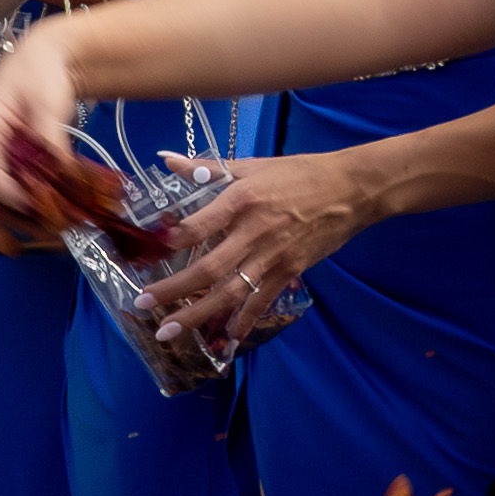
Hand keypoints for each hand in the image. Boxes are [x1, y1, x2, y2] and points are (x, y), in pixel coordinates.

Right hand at [0, 19, 84, 227]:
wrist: (46, 59)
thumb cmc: (41, 71)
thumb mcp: (47, 99)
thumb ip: (49, 134)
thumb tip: (58, 168)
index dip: (3, 189)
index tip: (30, 203)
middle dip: (5, 214)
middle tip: (37, 229)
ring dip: (14, 217)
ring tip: (46, 230)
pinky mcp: (9, 162)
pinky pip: (8, 191)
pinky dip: (24, 207)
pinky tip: (48, 217)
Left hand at [144, 148, 374, 347]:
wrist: (350, 189)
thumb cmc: (297, 173)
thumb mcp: (249, 165)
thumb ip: (204, 168)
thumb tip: (166, 158)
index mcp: (240, 199)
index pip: (198, 225)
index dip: (171, 241)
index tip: (146, 255)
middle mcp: (254, 231)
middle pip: (209, 269)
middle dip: (174, 290)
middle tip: (143, 305)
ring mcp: (273, 255)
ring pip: (231, 291)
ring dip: (199, 313)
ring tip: (170, 329)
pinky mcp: (290, 269)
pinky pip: (263, 299)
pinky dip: (245, 319)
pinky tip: (227, 336)